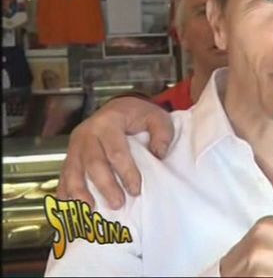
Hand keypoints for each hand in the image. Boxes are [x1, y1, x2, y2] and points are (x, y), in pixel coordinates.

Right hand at [56, 96, 173, 208]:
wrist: (118, 108)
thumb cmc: (137, 115)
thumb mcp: (156, 117)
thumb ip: (162, 133)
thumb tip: (159, 154)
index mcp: (109, 122)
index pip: (116, 151)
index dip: (126, 172)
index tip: (136, 190)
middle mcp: (87, 133)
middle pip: (93, 163)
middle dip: (105, 186)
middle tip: (118, 204)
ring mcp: (75, 145)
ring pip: (73, 171)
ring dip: (80, 193)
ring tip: (89, 210)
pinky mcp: (70, 156)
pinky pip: (63, 176)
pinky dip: (65, 193)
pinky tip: (70, 209)